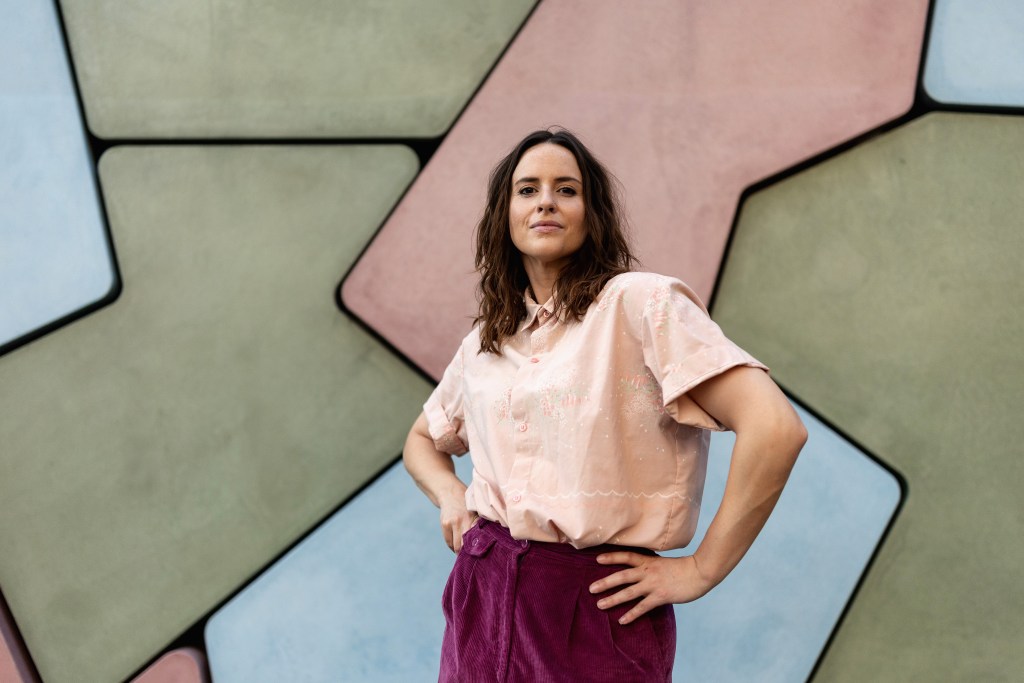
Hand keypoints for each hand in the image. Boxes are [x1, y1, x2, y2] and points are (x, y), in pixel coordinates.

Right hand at [439, 494, 477, 553]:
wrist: (451, 494)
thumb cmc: (467, 507)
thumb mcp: (476, 513)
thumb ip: (479, 526)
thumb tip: (486, 546)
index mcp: (474, 519)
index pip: (476, 540)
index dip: (476, 551)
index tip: (479, 556)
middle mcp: (463, 520)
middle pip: (465, 545)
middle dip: (467, 554)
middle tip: (471, 557)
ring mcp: (453, 522)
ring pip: (456, 546)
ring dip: (459, 552)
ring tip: (464, 552)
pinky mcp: (444, 524)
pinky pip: (449, 542)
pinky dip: (452, 546)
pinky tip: (455, 544)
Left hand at [589, 553, 714, 624]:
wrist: (700, 571)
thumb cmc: (685, 568)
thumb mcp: (664, 563)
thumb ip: (652, 567)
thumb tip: (642, 573)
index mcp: (649, 561)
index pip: (627, 557)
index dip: (611, 558)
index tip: (597, 559)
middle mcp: (648, 571)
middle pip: (622, 576)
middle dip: (605, 582)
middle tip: (591, 588)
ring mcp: (653, 584)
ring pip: (628, 592)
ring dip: (613, 599)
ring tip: (600, 605)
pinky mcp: (660, 596)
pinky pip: (642, 607)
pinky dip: (631, 614)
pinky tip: (622, 621)